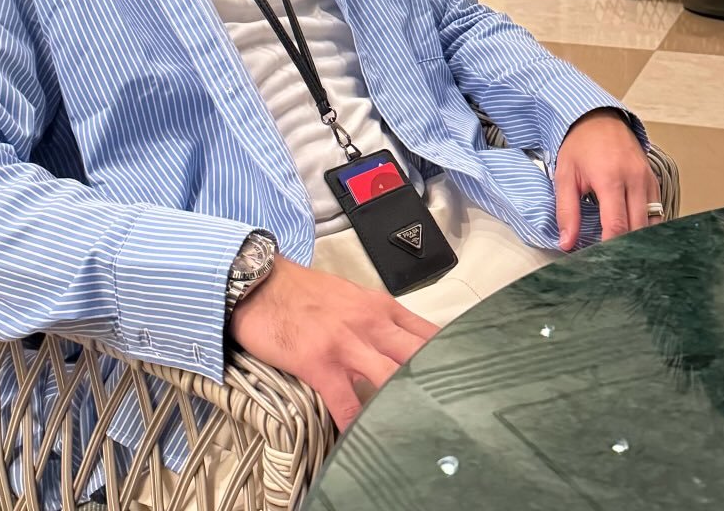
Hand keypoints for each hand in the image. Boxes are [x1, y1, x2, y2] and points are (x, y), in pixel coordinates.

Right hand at [229, 256, 437, 430]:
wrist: (258, 281)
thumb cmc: (302, 291)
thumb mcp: (349, 297)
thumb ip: (377, 321)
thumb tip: (398, 349)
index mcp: (381, 307)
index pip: (429, 334)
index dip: (451, 359)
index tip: (465, 382)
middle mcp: (370, 323)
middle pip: (420, 357)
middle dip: (438, 385)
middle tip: (452, 414)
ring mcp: (346, 343)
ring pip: (391, 379)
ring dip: (404, 405)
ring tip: (417, 431)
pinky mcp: (319, 362)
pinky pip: (347, 404)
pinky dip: (357, 427)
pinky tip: (363, 442)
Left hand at [555, 108, 659, 250]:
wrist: (598, 119)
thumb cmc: (579, 146)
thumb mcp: (565, 176)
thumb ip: (567, 211)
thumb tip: (567, 243)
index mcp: (610, 179)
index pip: (617, 226)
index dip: (610, 249)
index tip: (601, 262)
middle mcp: (634, 180)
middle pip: (638, 229)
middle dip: (625, 248)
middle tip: (611, 263)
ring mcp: (648, 180)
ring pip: (652, 223)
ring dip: (638, 240)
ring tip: (623, 253)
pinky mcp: (654, 181)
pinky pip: (658, 211)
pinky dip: (648, 227)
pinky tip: (634, 235)